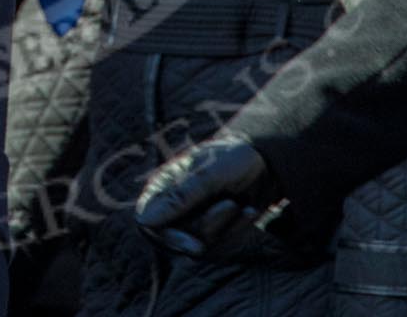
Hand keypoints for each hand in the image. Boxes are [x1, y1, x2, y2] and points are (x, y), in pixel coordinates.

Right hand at [134, 133, 284, 259]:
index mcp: (162, 187)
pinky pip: (221, 248)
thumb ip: (179, 197)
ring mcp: (192, 223)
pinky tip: (249, 211)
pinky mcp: (212, 235)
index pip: (147, 222)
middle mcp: (172, 208)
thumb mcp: (208, 174)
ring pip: (202, 246)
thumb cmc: (231, 158)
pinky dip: (238, 231)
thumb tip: (144, 221)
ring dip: (228, 228)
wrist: (262, 163)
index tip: (197, 246)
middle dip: (209, 227)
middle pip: (178, 239)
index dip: (168, 237)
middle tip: (231, 205)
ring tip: (243, 204)